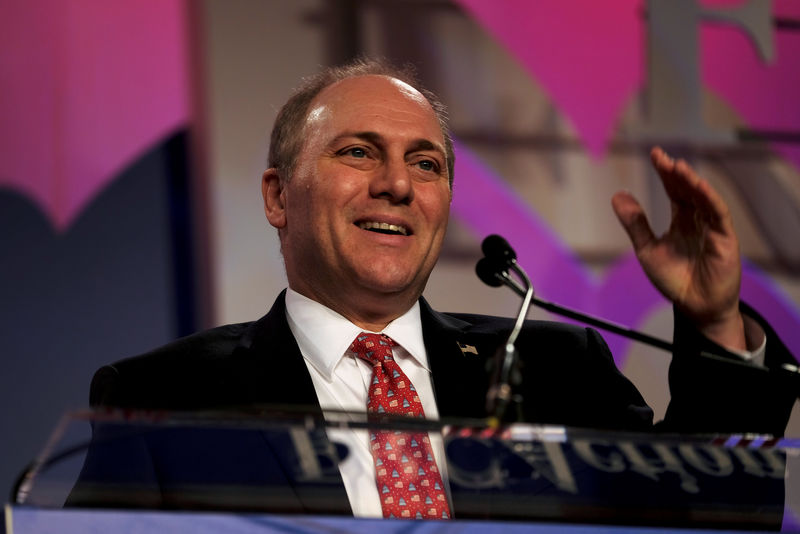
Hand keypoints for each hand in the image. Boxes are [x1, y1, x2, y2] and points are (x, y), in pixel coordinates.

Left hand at [612, 147, 745, 349]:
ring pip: (703, 198)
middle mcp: (698, 220)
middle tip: (662, 157)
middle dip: (676, 173)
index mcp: (681, 220)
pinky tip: (698, 186)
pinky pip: (718, 214)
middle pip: (688, 190)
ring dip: (691, 181)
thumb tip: (617, 195)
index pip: (674, 190)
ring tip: (677, 167)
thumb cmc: (674, 280)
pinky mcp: (725, 238)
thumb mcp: (647, 249)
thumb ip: (635, 223)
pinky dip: (709, 198)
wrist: (693, 307)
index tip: (655, 155)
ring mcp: (712, 228)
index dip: (666, 173)